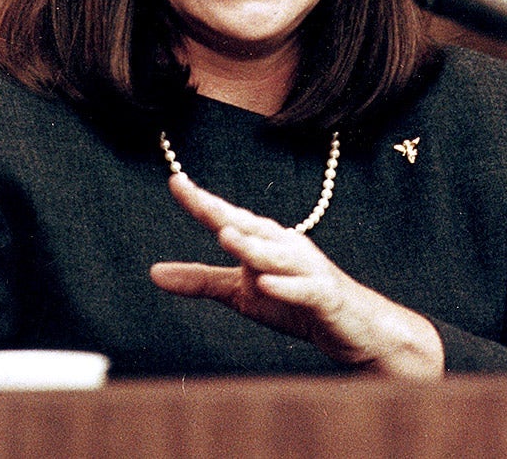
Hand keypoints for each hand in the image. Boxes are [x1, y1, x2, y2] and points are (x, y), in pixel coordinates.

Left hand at [151, 173, 443, 378]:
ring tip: (224, 235)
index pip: (228, 217)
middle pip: (249, 227)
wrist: (354, 326)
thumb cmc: (294, 302)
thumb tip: (152, 272)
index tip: (174, 180)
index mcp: (263, 240)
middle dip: (222, 212)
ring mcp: (307, 269)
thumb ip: (200, 280)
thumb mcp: (241, 293)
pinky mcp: (324, 297)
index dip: (202, 200)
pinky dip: (284, 287)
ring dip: (251, 246)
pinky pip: (303, 290)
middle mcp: (285, 245)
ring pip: (276, 255)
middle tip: (194, 196)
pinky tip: (265, 284)